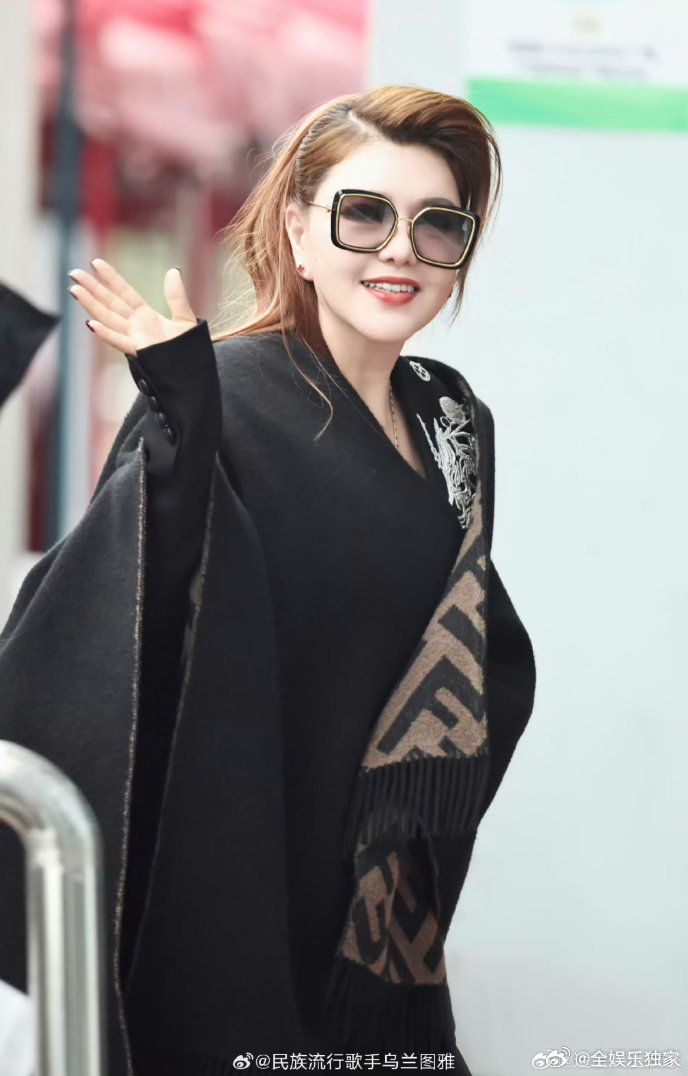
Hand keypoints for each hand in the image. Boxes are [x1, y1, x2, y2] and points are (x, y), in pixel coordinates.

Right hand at [68, 258, 197, 356]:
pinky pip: (120, 342)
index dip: (110, 278)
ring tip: (75, 291)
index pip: (124, 292)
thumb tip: (173, 271)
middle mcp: (136, 326)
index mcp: (146, 316)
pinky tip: (91, 324)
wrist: (194, 374)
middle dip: (92, 288)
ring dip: (91, 306)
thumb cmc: (189, 351)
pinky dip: (106, 334)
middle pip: (110, 303)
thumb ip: (177, 297)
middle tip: (74, 274)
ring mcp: (135, 339)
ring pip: (108, 319)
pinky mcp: (140, 353)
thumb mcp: (185, 319)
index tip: (95, 262)